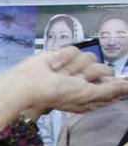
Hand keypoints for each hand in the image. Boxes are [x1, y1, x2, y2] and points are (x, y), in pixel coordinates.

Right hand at [5, 47, 127, 118]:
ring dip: (74, 66)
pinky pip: (74, 50)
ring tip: (60, 73)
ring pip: (90, 58)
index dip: (108, 84)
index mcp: (91, 94)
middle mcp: (85, 80)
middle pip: (104, 69)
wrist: (28, 83)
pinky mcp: (64, 55)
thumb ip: (108, 92)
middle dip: (89, 74)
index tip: (95, 86)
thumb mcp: (84, 96)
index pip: (113, 86)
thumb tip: (126, 88)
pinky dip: (63, 58)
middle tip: (74, 80)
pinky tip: (53, 66)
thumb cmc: (54, 93)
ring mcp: (75, 67)